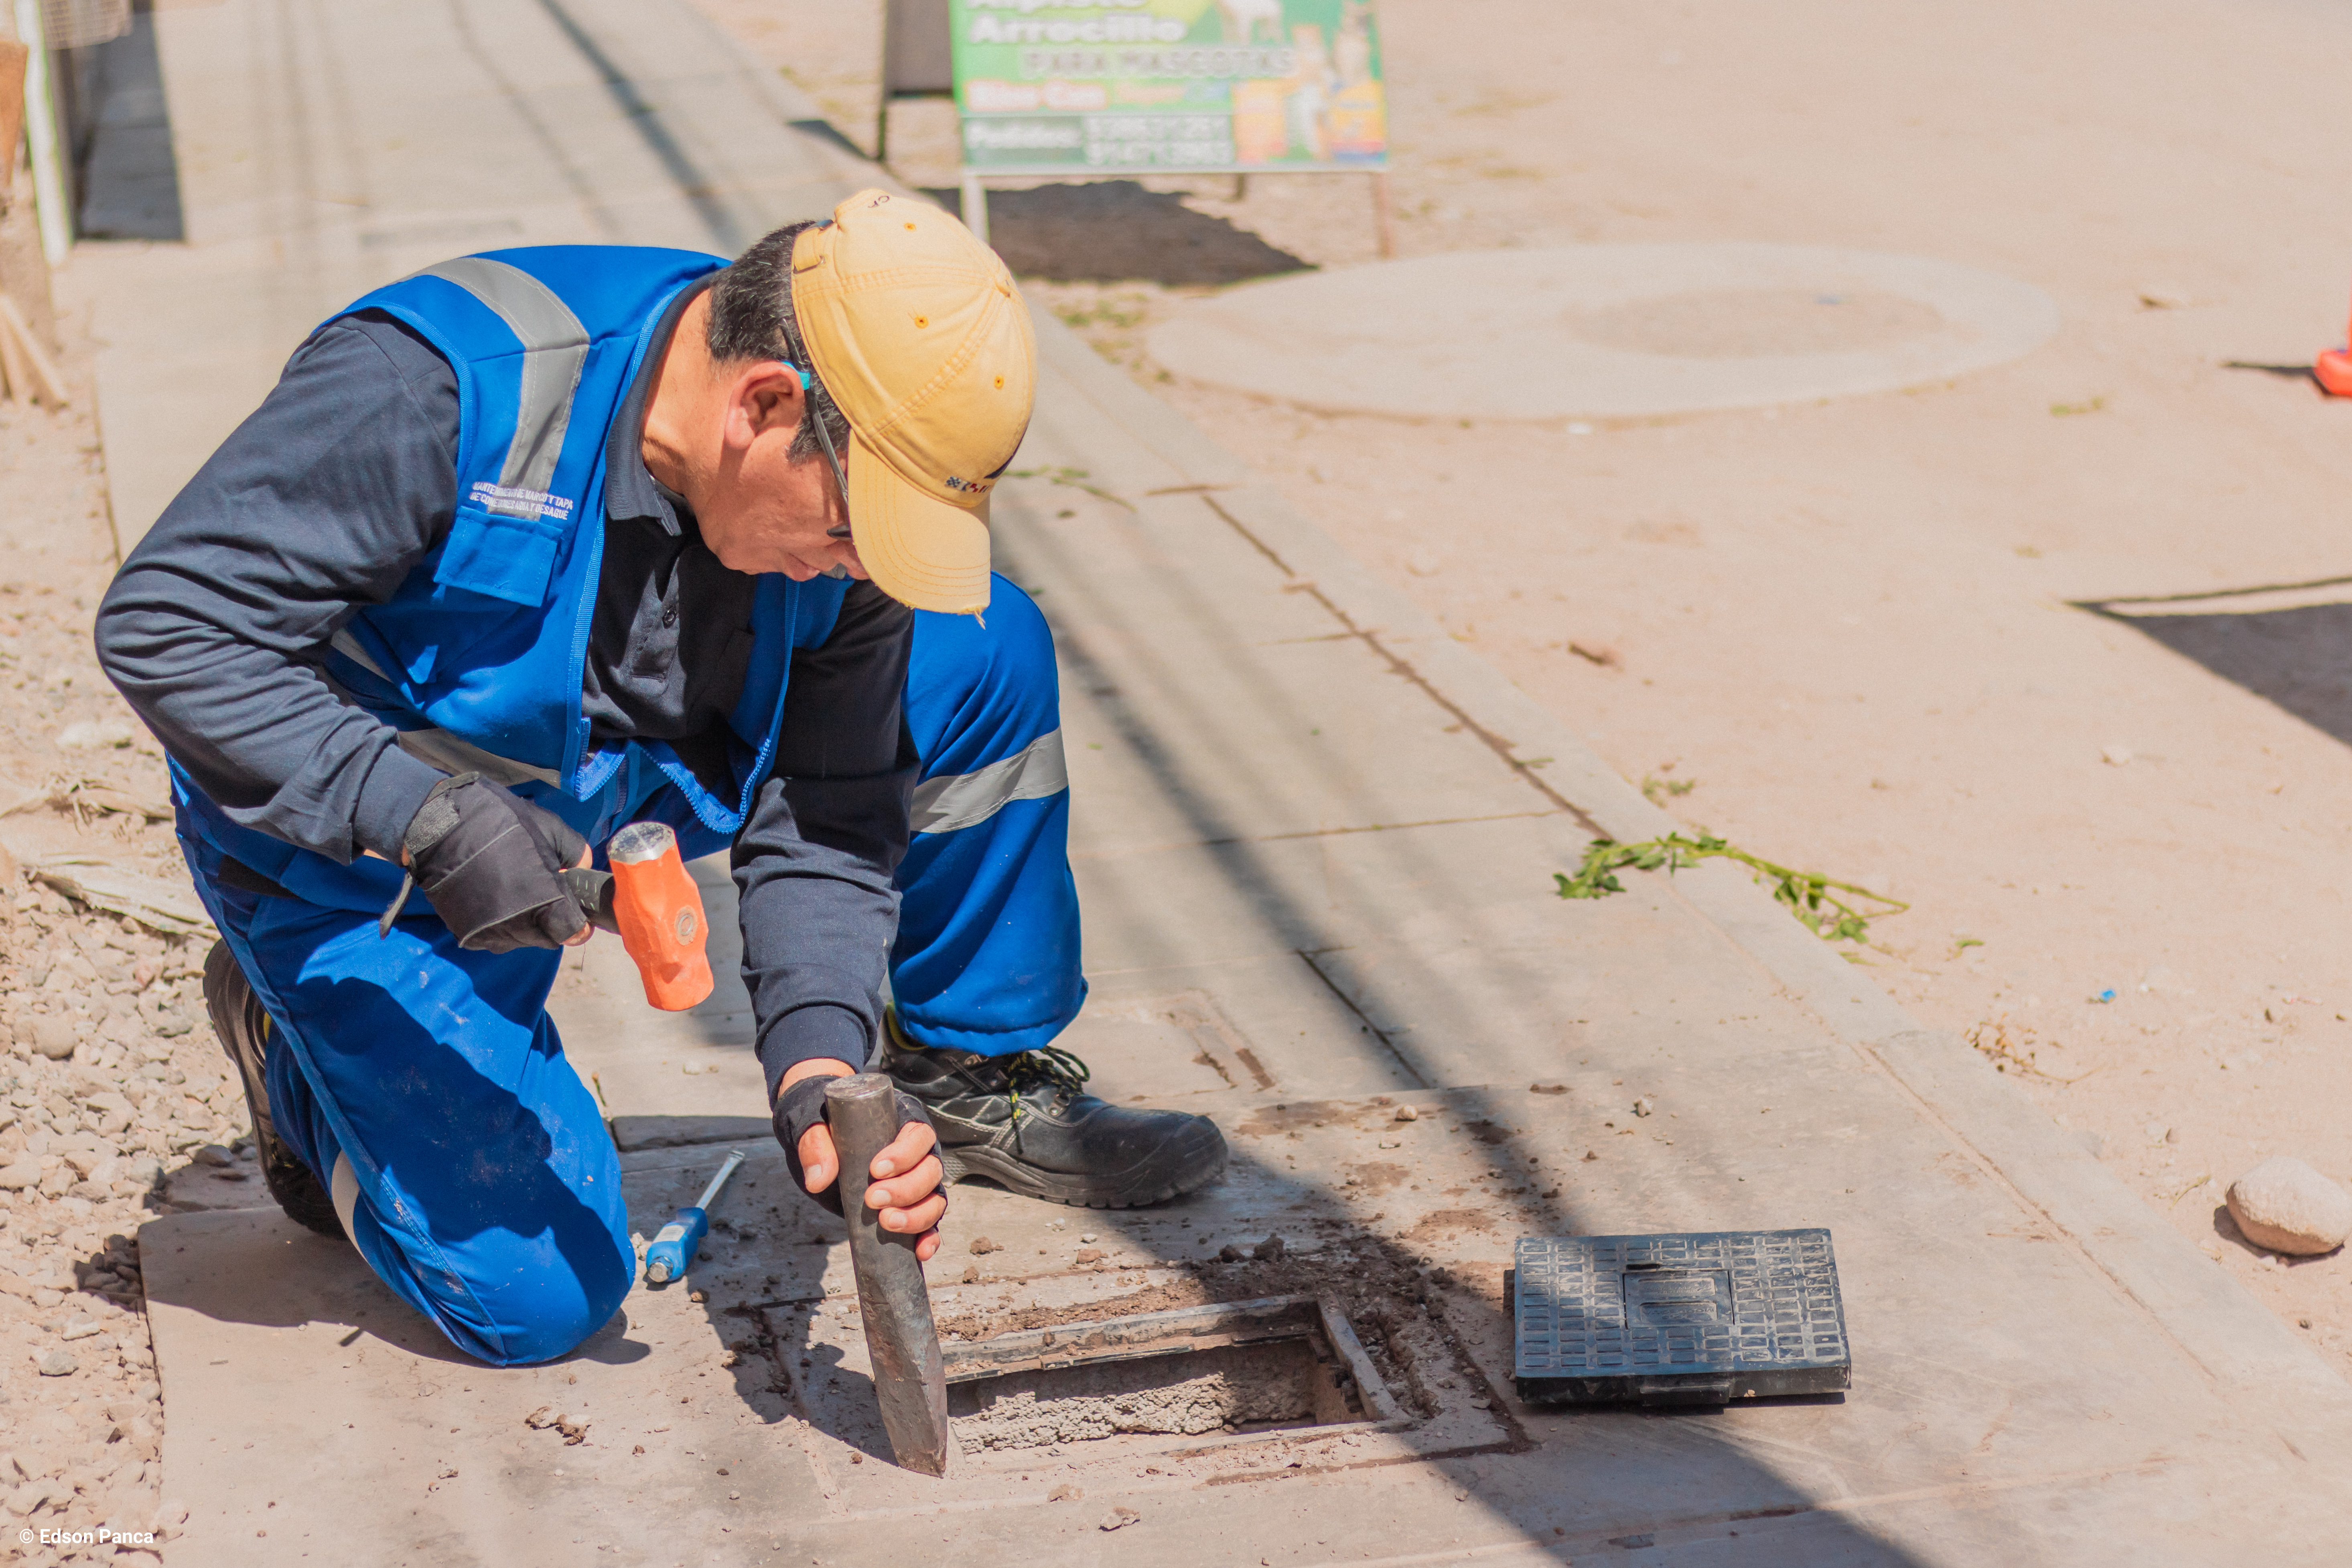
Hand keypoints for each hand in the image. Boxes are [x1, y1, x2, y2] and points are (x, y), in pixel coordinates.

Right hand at [398, 772, 592, 950]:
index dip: (578, 923)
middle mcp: (519, 925)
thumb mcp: (549, 827)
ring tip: (514, 892)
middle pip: (548, 939)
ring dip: (525, 924)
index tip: (574, 910)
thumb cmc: (498, 822)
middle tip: (543, 895)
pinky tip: (494, 898)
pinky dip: (499, 925)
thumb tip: (582, 870)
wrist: (438, 827)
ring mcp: (491, 934)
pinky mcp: (468, 935)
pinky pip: (495, 938)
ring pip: (521, 940)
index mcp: (544, 901)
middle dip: (551, 922)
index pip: (573, 933)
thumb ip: (575, 853)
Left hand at [776, 1059, 945, 1260]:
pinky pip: (929, 1223)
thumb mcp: (812, 1125)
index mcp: (900, 1123)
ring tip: (887, 1223)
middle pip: (931, 1170)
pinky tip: (919, 1251)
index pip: (919, 1135)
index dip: (905, 1154)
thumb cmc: (822, 1125)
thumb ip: (814, 1145)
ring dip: (917, 1215)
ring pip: (934, 1198)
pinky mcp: (908, 1207)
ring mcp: (915, 1182)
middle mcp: (917, 1153)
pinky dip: (928, 1238)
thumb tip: (818, 1180)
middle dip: (906, 1189)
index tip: (876, 1170)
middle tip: (873, 1199)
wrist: (820, 1143)